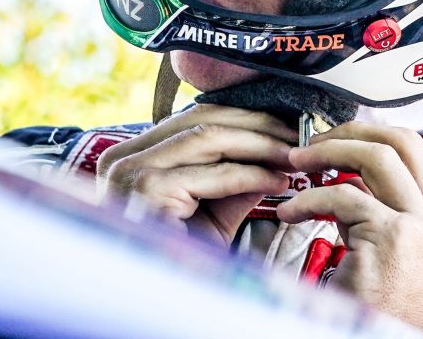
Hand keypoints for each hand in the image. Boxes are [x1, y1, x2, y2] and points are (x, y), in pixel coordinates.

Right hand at [97, 105, 296, 243]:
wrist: (152, 304)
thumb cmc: (176, 262)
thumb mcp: (211, 213)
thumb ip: (237, 181)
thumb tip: (278, 153)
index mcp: (132, 156)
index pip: (194, 119)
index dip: (244, 118)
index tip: (285, 126)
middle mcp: (123, 157)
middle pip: (202, 120)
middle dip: (257, 125)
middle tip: (300, 134)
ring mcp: (131, 170)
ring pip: (210, 138)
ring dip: (260, 145)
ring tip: (294, 156)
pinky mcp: (149, 190)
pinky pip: (214, 174)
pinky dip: (253, 174)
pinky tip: (280, 181)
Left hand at [276, 122, 422, 330]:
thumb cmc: (377, 308)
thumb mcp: (387, 250)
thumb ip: (376, 211)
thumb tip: (347, 175)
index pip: (416, 151)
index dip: (372, 135)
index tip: (338, 139)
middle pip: (402, 142)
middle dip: (351, 132)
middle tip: (314, 143)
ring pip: (376, 158)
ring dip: (327, 153)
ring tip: (296, 164)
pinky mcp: (394, 236)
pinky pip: (344, 196)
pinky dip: (308, 199)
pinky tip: (290, 211)